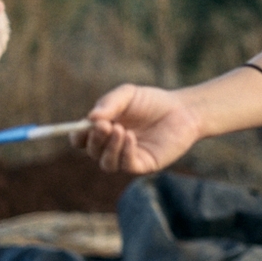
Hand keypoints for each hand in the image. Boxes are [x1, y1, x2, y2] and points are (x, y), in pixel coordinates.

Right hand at [81, 83, 200, 173]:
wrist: (183, 110)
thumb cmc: (152, 102)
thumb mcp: (127, 95)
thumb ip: (109, 103)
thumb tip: (91, 118)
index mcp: (102, 130)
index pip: (80, 139)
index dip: (78, 134)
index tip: (85, 124)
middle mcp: (111, 146)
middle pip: (92, 151)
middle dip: (95, 139)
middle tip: (104, 125)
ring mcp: (127, 157)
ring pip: (107, 163)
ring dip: (109, 147)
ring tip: (121, 129)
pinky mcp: (144, 164)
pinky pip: (127, 165)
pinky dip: (125, 152)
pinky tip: (131, 137)